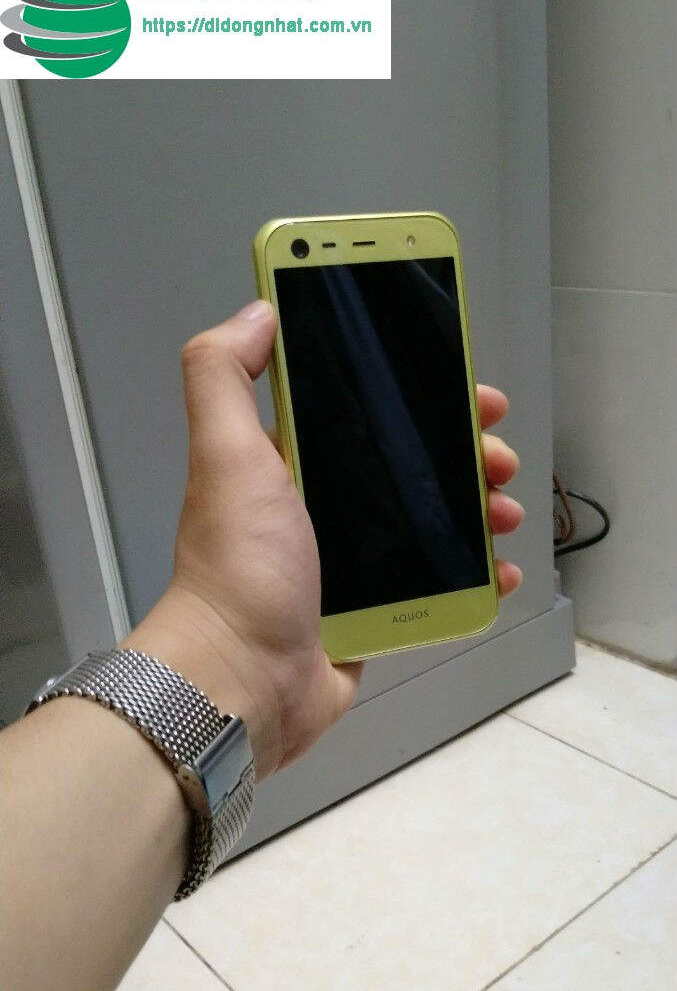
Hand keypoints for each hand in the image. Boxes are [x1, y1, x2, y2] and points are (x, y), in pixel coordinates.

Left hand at [126, 301, 522, 779]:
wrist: (242, 680)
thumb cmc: (238, 565)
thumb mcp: (226, 454)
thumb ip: (224, 374)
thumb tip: (258, 310)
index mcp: (291, 464)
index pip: (364, 410)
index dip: (416, 392)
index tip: (464, 386)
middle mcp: (323, 508)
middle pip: (410, 464)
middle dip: (463, 451)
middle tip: (495, 454)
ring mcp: (352, 565)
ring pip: (433, 522)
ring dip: (479, 510)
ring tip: (505, 512)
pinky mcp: (374, 614)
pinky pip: (438, 586)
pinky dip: (475, 577)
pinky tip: (499, 570)